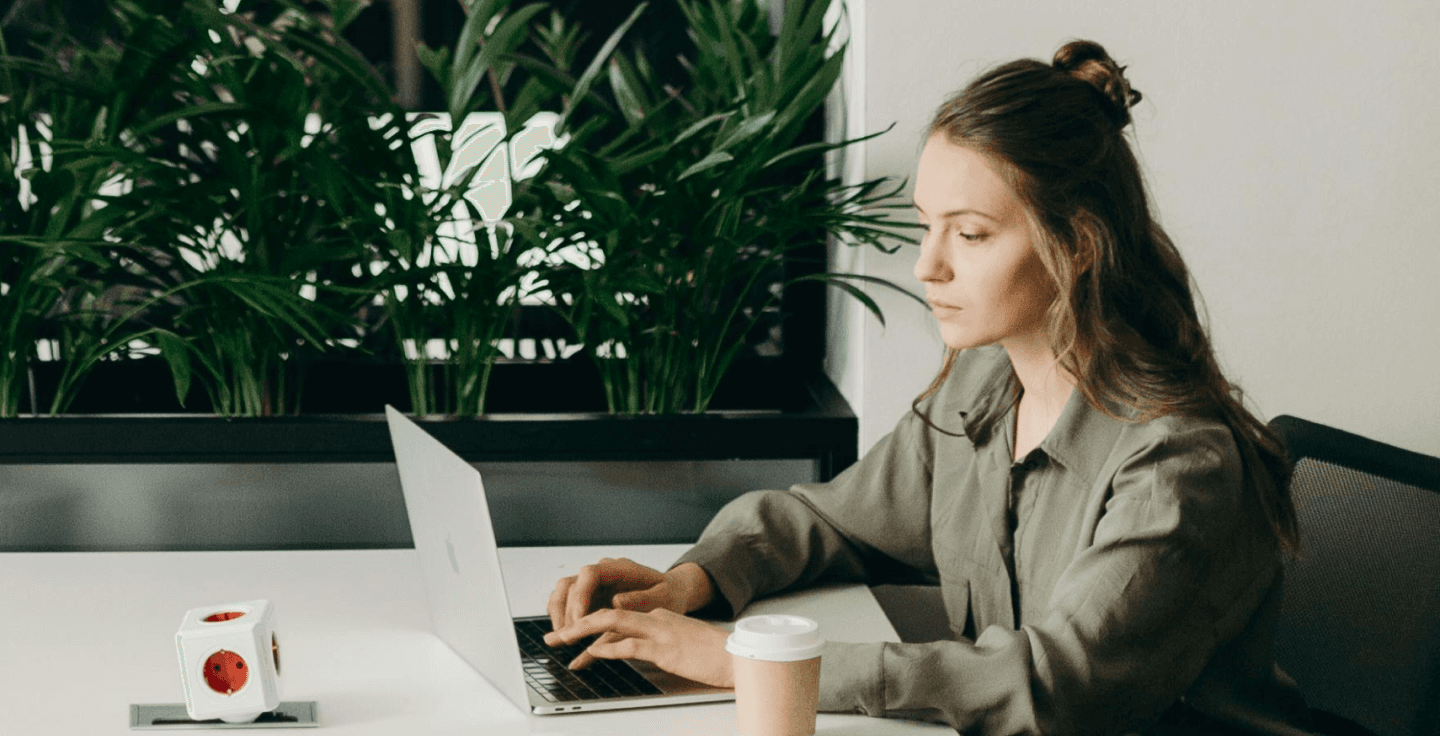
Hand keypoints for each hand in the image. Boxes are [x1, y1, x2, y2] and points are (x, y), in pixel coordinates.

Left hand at [544, 608, 734, 687]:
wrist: (737, 656)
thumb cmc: (713, 654)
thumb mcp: (681, 644)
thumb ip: (659, 642)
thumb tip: (637, 649)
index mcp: (659, 616)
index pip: (618, 615)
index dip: (591, 622)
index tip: (573, 633)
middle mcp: (656, 619)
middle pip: (608, 614)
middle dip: (578, 623)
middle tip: (556, 634)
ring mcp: (660, 632)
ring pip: (613, 624)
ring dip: (584, 632)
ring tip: (564, 640)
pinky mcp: (664, 648)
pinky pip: (629, 645)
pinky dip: (607, 647)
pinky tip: (592, 652)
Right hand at [546, 558, 713, 631]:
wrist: (671, 593)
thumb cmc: (668, 594)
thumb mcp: (663, 597)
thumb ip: (641, 599)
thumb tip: (616, 602)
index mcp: (619, 568)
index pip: (590, 574)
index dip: (580, 596)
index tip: (580, 619)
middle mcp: (601, 573)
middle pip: (570, 584)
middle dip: (565, 611)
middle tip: (568, 637)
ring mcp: (593, 586)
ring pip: (563, 594)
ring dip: (558, 616)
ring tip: (561, 639)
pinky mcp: (590, 599)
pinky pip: (568, 606)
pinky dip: (562, 620)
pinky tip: (562, 638)